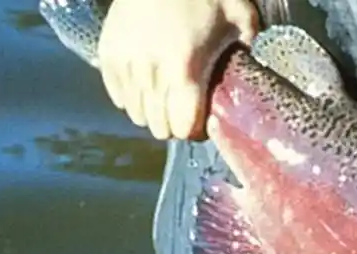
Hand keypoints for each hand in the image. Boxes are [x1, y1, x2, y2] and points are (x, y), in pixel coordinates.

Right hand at [97, 0, 259, 139]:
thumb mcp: (240, 18)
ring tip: (168, 98)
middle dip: (176, 125)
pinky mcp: (107, 54)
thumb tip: (249, 71)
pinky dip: (132, 98)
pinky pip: (117, 96)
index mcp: (185, 68)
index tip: (205, 122)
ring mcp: (125, 63)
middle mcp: (151, 71)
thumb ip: (247, 50)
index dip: (196, 131)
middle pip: (160, 127)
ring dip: (154, 112)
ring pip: (137, 114)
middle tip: (188, 111)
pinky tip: (147, 87)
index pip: (184, 127)